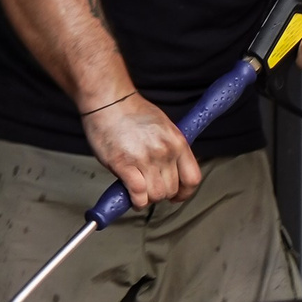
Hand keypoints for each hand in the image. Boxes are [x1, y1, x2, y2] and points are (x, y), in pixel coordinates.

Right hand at [82, 93, 203, 210]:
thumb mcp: (164, 126)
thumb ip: (171, 148)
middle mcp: (165, 152)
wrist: (109, 100)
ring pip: (156, 195)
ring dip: (148, 199)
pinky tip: (132, 197)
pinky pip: (138, 195)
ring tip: (140, 192)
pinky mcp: (124, 165)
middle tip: (151, 189)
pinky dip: (136, 201)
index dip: (185, 193)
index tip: (177, 196)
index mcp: (177, 142)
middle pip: (172, 189)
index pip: (192, 178)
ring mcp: (145, 159)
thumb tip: (172, 169)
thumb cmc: (132, 111)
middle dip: (161, 194)